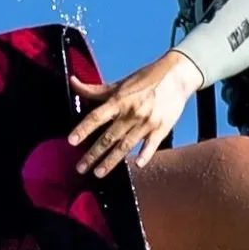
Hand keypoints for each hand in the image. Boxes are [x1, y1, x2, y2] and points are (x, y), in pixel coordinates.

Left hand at [69, 49, 205, 178]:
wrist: (177, 77)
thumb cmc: (146, 79)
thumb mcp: (120, 83)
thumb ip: (96, 89)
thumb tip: (73, 82)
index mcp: (119, 100)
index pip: (96, 117)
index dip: (83, 129)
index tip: (71, 141)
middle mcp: (131, 113)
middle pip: (108, 137)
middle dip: (93, 154)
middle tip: (80, 168)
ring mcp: (146, 122)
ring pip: (125, 145)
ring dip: (111, 161)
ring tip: (98, 173)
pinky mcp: (161, 128)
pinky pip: (151, 145)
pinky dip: (145, 155)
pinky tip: (137, 165)